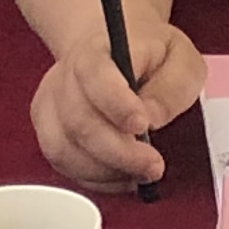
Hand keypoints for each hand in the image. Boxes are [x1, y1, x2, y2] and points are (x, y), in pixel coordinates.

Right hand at [32, 16, 204, 191]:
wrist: (111, 50)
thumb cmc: (148, 56)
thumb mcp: (181, 59)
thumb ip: (173, 85)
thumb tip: (153, 118)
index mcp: (98, 51)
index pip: (96, 76)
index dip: (117, 106)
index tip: (143, 125)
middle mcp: (66, 76)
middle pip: (79, 122)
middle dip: (118, 153)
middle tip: (152, 166)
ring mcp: (52, 104)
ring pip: (64, 149)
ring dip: (105, 170)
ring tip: (139, 173)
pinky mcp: (47, 129)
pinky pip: (62, 163)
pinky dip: (93, 178)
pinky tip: (120, 174)